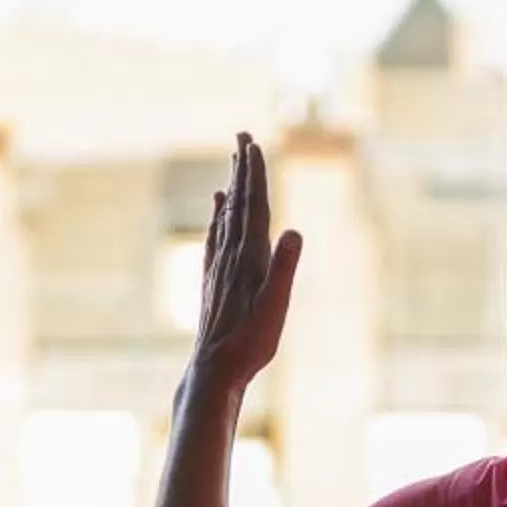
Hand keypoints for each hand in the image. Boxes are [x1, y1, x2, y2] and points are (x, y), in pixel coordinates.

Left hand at [188, 132, 300, 398]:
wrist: (214, 369)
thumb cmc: (250, 342)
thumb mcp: (275, 308)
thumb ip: (284, 269)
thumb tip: (294, 231)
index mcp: (249, 257)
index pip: (254, 206)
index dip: (254, 174)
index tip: (253, 144)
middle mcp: (231, 255)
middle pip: (238, 203)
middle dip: (242, 169)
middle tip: (242, 137)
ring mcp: (219, 267)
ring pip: (226, 217)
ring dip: (232, 187)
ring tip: (233, 166)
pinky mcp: (213, 280)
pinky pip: (216, 237)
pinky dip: (219, 216)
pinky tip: (218, 210)